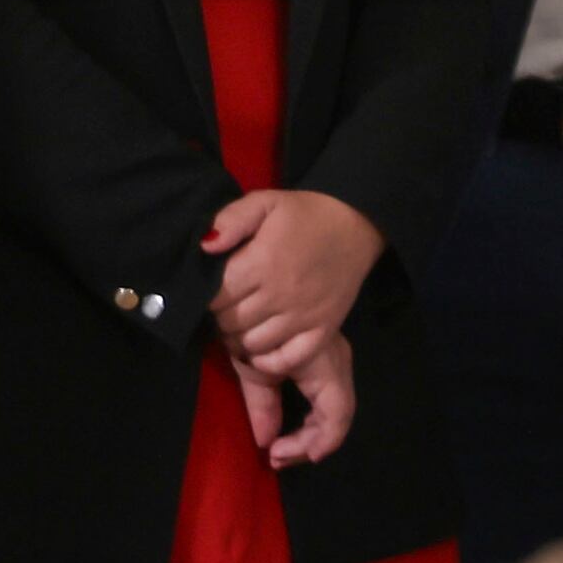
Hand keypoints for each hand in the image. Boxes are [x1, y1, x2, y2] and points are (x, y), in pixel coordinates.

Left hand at [206, 188, 383, 379]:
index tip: (215, 288)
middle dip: (222, 316)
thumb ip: (231, 219)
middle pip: (231, 323)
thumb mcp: (265, 202)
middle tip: (230, 306)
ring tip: (244, 323)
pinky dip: (269, 361)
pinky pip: (287, 359)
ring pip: (253, 344)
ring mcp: (303, 316)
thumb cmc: (305, 214)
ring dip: (241, 338)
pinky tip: (263, 348)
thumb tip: (205, 247)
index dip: (208, 295)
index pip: (217, 296)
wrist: (356, 224)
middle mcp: (281, 293)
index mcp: (264, 261)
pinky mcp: (324, 330)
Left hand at [229, 326, 357, 465]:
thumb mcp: (251, 366)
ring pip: (335, 410)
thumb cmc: (252, 325)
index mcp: (324, 363)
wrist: (259, 290)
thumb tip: (266, 442)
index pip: (337, 412)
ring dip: (310, 435)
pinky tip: (291, 434)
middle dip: (309, 442)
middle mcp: (338, 363)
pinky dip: (312, 422)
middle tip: (275, 458)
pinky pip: (329, 400)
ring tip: (279, 452)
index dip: (320, 441)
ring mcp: (336, 363)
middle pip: (337, 414)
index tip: (285, 455)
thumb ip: (262, 404)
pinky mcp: (328, 364)